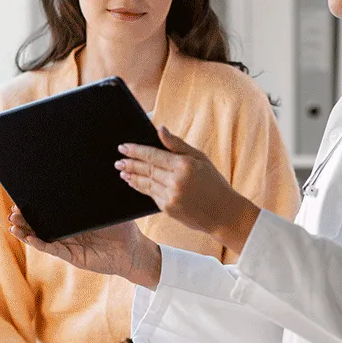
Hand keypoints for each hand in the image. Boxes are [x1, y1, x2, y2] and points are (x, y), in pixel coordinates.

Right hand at [9, 208, 161, 288]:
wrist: (134, 250)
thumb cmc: (123, 228)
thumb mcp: (107, 208)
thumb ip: (95, 196)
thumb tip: (85, 176)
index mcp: (74, 220)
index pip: (50, 212)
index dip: (34, 207)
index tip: (20, 200)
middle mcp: (68, 233)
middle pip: (40, 225)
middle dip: (24, 219)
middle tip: (12, 212)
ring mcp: (69, 245)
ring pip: (42, 238)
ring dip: (26, 232)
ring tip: (13, 225)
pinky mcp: (73, 256)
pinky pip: (53, 250)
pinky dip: (40, 244)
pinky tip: (30, 238)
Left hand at [117, 127, 260, 252]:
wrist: (223, 213)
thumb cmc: (214, 182)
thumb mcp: (200, 158)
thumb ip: (177, 144)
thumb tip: (160, 129)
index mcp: (184, 165)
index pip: (153, 155)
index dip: (136, 151)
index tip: (123, 147)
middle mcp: (175, 181)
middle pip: (146, 169)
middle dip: (130, 164)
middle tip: (118, 160)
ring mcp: (170, 196)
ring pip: (146, 183)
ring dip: (132, 177)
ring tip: (123, 171)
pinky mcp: (168, 208)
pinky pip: (151, 195)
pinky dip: (142, 188)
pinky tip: (135, 183)